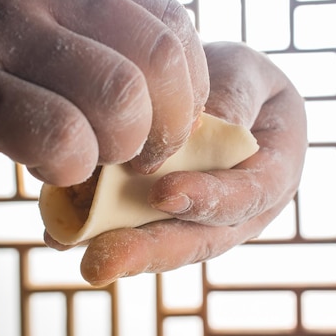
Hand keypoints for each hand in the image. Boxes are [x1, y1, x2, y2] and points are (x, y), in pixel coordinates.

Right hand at [0, 0, 208, 185]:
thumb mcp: (32, 9)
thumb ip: (94, 32)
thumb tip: (174, 96)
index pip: (170, 20)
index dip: (190, 84)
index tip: (173, 120)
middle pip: (158, 59)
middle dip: (169, 124)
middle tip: (144, 154)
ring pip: (118, 98)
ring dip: (122, 147)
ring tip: (95, 158)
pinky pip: (59, 137)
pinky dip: (72, 165)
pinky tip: (52, 166)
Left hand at [80, 41, 306, 284]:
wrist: (224, 96)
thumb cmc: (242, 82)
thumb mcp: (247, 74)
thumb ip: (233, 96)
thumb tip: (201, 125)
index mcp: (273, 176)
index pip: (247, 196)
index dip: (208, 200)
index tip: (162, 195)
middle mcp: (239, 211)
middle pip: (200, 239)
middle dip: (151, 251)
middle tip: (102, 262)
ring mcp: (201, 219)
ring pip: (166, 243)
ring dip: (122, 251)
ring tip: (80, 258)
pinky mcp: (167, 216)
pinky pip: (137, 227)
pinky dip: (100, 231)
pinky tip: (62, 236)